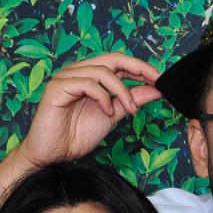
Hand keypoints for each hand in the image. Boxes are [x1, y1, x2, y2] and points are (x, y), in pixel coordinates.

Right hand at [17, 53, 162, 167]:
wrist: (53, 154)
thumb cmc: (76, 135)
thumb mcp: (113, 116)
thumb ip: (130, 101)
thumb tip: (155, 90)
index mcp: (91, 76)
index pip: (119, 63)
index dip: (140, 67)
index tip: (160, 78)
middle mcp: (79, 72)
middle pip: (112, 58)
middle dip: (137, 68)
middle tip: (155, 81)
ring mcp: (67, 77)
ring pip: (102, 71)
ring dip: (121, 90)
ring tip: (129, 110)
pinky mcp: (58, 87)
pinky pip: (86, 82)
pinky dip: (102, 96)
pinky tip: (107, 111)